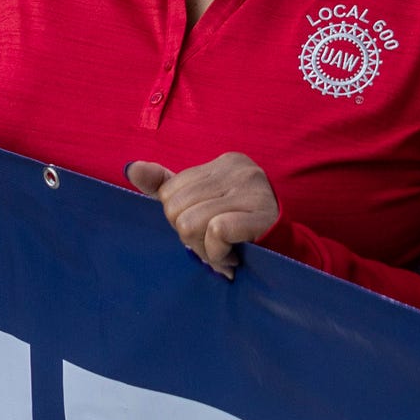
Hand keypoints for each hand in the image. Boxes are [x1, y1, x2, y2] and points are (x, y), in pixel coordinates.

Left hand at [125, 152, 278, 278]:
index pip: (170, 192)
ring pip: (190, 224)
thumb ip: (166, 185)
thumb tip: (131, 169)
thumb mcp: (203, 202)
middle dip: (189, 238)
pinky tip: (232, 257)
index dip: (181, 220)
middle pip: (175, 209)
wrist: (288, 252)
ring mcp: (251, 188)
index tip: (207, 230)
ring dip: (204, 251)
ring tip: (223, 253)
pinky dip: (218, 254)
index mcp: (224, 162)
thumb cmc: (240, 226)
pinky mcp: (259, 213)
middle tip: (214, 245)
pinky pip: (214, 233)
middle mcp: (239, 168)